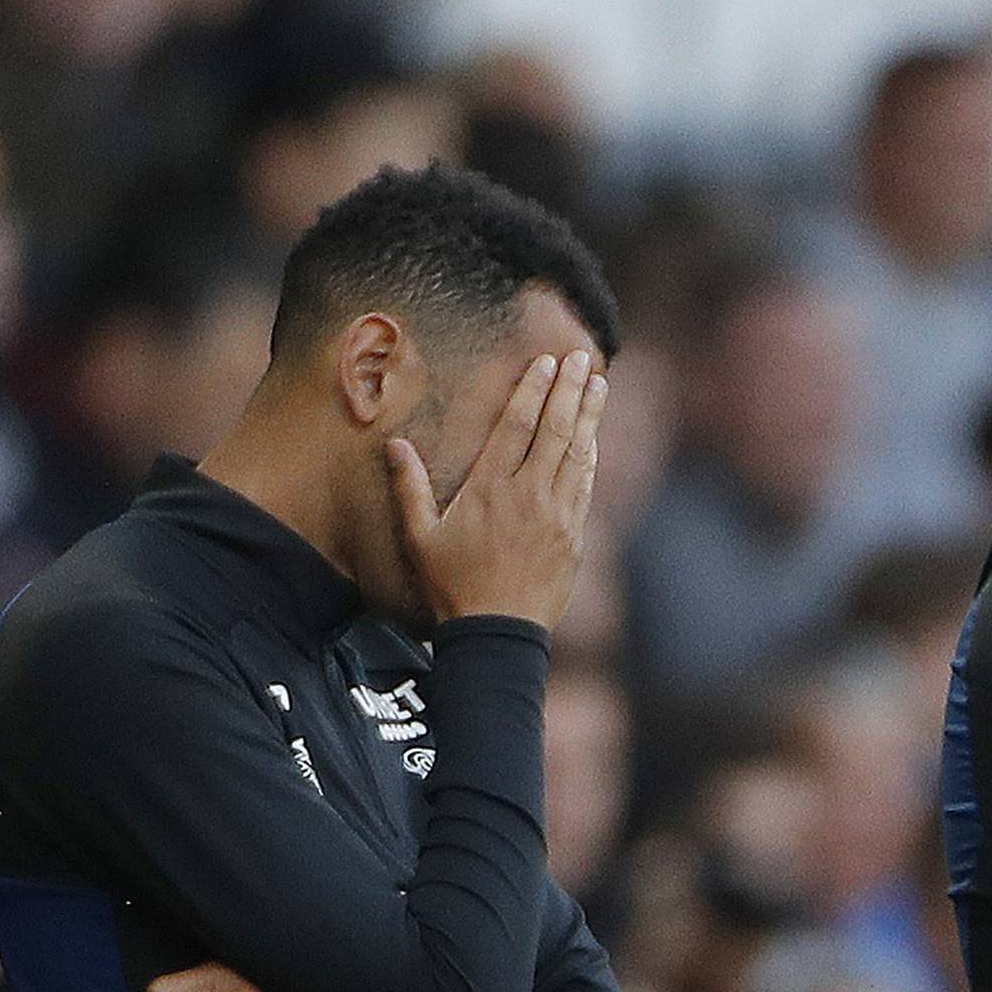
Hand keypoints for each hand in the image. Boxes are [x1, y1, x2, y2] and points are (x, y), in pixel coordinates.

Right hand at [386, 349, 607, 629]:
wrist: (498, 634)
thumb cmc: (452, 586)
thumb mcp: (420, 538)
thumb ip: (408, 488)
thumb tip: (393, 443)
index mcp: (489, 489)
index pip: (516, 426)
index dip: (532, 389)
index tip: (545, 361)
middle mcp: (529, 495)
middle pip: (554, 430)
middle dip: (568, 389)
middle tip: (579, 358)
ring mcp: (557, 515)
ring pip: (577, 453)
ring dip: (588, 415)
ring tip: (597, 382)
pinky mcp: (575, 536)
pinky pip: (586, 485)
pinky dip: (591, 456)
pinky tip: (594, 436)